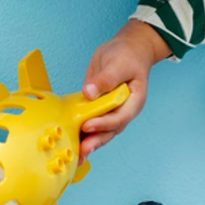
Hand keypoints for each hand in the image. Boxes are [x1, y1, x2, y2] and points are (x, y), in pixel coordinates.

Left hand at [79, 20, 172, 157]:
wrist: (127, 50)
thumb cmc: (128, 56)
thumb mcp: (118, 64)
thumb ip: (105, 79)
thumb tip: (90, 92)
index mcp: (133, 101)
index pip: (120, 117)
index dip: (104, 123)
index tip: (88, 125)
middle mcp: (123, 110)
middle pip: (110, 130)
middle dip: (95, 141)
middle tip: (81, 150)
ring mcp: (110, 111)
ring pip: (100, 131)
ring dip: (88, 142)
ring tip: (75, 154)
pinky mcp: (98, 109)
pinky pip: (90, 122)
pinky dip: (81, 133)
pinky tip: (71, 142)